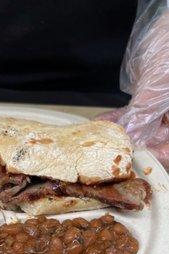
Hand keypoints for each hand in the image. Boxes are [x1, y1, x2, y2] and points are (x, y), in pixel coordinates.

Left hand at [96, 9, 168, 169]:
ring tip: (98, 140)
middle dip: (131, 148)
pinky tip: (100, 123)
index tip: (133, 161)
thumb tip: (130, 134)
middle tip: (109, 153)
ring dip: (119, 134)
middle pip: (154, 141)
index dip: (155, 157)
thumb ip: (145, 112)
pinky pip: (131, 113)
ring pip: (140, 128)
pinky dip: (116, 118)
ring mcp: (161, 109)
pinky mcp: (147, 99)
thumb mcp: (160, 86)